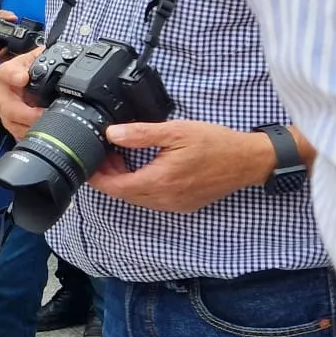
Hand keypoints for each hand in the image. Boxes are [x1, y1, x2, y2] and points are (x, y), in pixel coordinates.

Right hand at [0, 50, 43, 140]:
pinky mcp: (10, 123)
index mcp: (6, 73)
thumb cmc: (27, 70)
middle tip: (43, 113)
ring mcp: (4, 110)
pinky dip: (28, 133)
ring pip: (12, 123)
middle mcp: (1, 93)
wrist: (23, 82)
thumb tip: (56, 52)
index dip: (14, 76)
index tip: (23, 78)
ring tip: (46, 123)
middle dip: (27, 113)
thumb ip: (43, 54)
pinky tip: (40, 131)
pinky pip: (16, 132)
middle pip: (8, 106)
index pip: (6, 73)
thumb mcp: (35, 58)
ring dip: (29, 126)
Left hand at [88, 121, 277, 213]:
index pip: (116, 187)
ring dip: (126, 182)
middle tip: (105, 155)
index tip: (88, 164)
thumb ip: (141, 134)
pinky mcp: (183, 205)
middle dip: (110, 177)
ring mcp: (175, 205)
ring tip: (121, 159)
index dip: (98, 177)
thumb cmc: (215, 144)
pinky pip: (154, 200)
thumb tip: (112, 134)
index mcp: (160, 181)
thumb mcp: (176, 131)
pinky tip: (144, 169)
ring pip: (138, 198)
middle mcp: (165, 199)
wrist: (247, 161)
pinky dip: (142, 187)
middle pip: (124, 194)